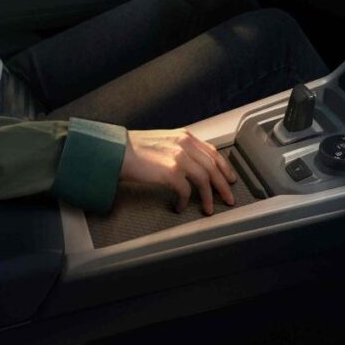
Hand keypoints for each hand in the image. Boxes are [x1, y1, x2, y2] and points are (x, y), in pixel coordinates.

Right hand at [120, 128, 238, 214]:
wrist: (115, 150)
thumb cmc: (133, 148)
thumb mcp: (162, 141)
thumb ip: (179, 149)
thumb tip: (191, 165)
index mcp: (184, 136)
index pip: (213, 151)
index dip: (224, 167)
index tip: (229, 178)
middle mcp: (185, 144)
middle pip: (214, 166)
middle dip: (224, 185)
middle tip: (228, 198)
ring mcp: (179, 157)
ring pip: (205, 179)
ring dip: (209, 196)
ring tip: (209, 208)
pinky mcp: (171, 172)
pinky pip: (186, 191)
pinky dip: (186, 201)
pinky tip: (180, 206)